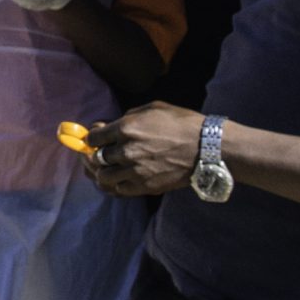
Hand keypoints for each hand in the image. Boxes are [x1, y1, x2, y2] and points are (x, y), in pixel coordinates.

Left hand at [84, 102, 205, 197]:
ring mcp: (135, 171)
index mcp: (126, 128)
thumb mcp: (153, 109)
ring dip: (102, 172)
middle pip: (96, 158)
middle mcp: (126, 150)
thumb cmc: (182, 123)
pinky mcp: (144, 186)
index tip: (94, 138)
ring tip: (106, 169)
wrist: (207, 148)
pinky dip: (114, 186)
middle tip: (97, 154)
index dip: (91, 137)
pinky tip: (117, 180)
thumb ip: (128, 117)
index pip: (94, 137)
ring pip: (103, 177)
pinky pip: (118, 190)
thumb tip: (111, 126)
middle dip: (94, 155)